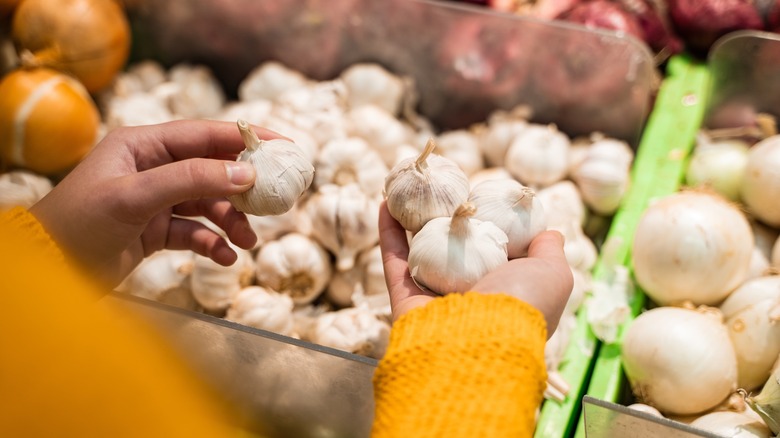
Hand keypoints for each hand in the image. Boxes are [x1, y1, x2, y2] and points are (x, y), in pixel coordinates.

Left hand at [30, 120, 280, 285]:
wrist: (47, 272)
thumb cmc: (80, 225)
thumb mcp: (134, 197)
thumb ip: (191, 180)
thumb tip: (246, 172)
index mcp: (143, 145)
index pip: (205, 134)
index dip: (247, 138)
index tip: (284, 146)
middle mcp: (152, 168)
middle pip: (213, 169)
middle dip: (244, 187)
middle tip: (276, 200)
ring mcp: (155, 200)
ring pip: (209, 204)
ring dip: (231, 221)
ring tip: (247, 241)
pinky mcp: (155, 230)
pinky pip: (195, 232)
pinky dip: (212, 244)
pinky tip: (224, 258)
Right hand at [378, 201, 573, 335]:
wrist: (480, 342)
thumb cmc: (522, 306)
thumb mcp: (553, 274)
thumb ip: (549, 251)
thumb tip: (549, 232)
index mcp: (503, 290)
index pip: (493, 250)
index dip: (486, 222)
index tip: (481, 197)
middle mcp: (468, 295)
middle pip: (453, 248)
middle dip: (446, 219)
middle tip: (442, 189)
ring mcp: (433, 297)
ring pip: (420, 251)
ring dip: (412, 221)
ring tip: (409, 190)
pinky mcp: (404, 298)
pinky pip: (394, 260)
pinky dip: (388, 232)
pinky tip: (385, 202)